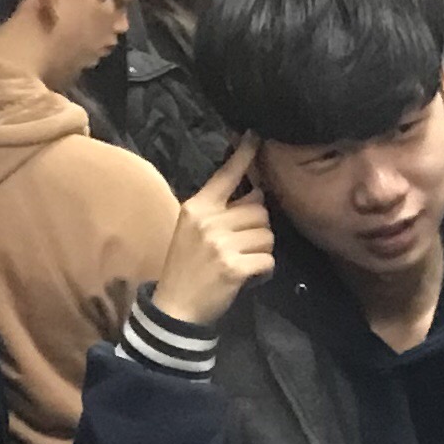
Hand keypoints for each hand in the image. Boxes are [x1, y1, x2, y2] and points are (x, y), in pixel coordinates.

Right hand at [152, 139, 272, 328]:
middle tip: (244, 245)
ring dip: (262, 250)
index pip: (226, 175)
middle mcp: (209, 221)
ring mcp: (221, 244)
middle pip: (259, 210)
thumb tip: (255, 195)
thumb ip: (218, 210)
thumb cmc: (186, 266)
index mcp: (197, 207)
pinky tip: (250, 275)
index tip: (255, 136)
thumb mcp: (192, 230)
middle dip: (258, 228)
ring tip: (244, 260)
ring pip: (267, 235)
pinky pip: (268, 259)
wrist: (175, 307)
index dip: (244, 155)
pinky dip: (264, 269)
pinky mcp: (234, 267)